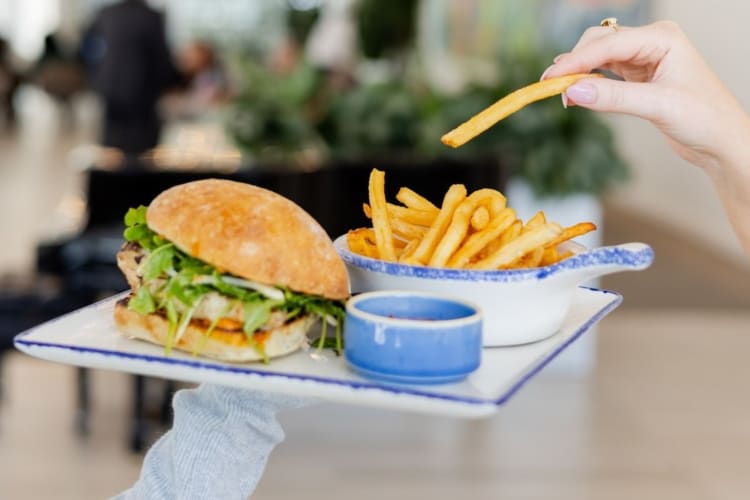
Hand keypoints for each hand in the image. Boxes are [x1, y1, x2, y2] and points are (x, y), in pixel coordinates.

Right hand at [541, 20, 749, 172]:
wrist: (721, 142)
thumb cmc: (704, 119)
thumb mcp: (658, 106)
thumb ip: (614, 97)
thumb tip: (574, 91)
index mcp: (663, 38)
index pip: (608, 44)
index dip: (576, 60)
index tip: (550, 78)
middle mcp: (652, 42)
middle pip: (599, 43)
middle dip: (575, 64)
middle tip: (553, 89)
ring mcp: (644, 58)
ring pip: (599, 57)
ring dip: (579, 73)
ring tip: (563, 94)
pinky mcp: (638, 77)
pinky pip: (604, 73)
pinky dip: (589, 82)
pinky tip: (578, 94)